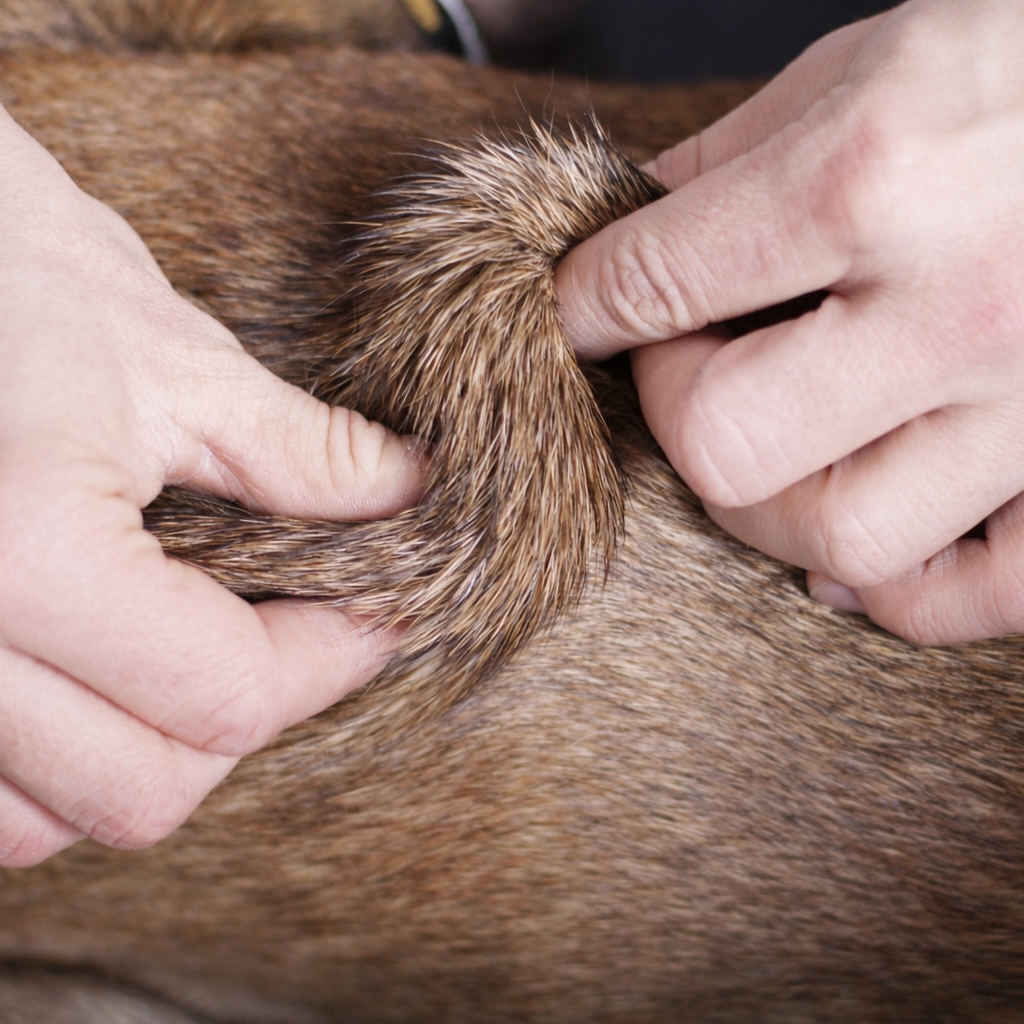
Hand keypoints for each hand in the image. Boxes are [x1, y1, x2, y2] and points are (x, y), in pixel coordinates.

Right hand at [0, 107, 423, 866]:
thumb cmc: (11, 265)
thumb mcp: (176, 360)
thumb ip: (307, 455)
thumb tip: (413, 493)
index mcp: (24, 553)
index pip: (225, 693)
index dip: (331, 659)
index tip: (376, 611)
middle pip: (142, 789)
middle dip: (246, 721)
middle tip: (301, 637)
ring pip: (43, 821)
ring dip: (144, 757)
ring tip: (194, 658)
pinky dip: (54, 766)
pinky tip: (99, 680)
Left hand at [556, 0, 1023, 644]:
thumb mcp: (880, 56)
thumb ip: (740, 155)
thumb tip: (641, 226)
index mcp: (877, 171)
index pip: (652, 284)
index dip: (583, 307)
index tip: (579, 315)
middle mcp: (957, 302)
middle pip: (724, 446)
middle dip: (673, 409)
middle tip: (690, 364)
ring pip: (840, 540)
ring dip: (769, 506)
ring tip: (774, 445)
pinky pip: (975, 595)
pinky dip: (896, 590)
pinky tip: (862, 542)